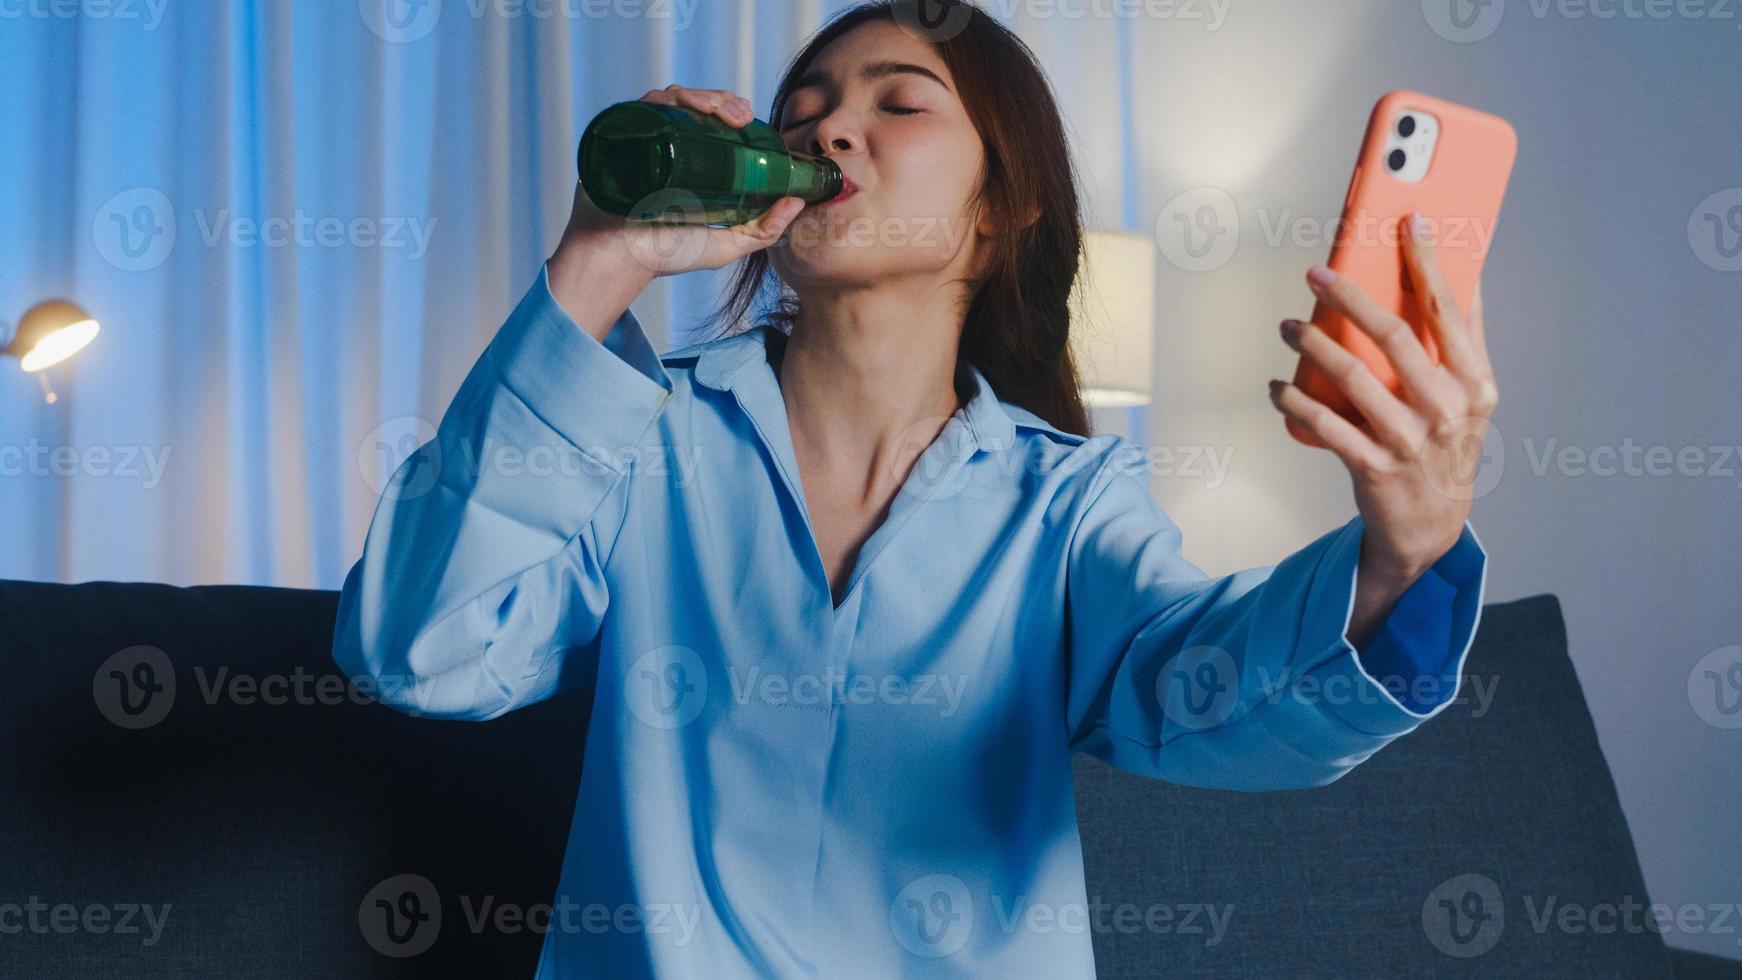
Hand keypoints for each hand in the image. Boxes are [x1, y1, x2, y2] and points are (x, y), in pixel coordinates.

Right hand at [560, 83, 805, 278]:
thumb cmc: (665, 253)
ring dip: (703, 96)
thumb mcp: (726, 244)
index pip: (716, 121)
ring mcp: (647, 139)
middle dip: (723, 100)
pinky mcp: (625, 136)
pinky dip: (669, 98)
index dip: (734, 110)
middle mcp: (670, 145)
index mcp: (693, 161)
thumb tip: (798, 203)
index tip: (751, 119)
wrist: (620, 257)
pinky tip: (687, 105)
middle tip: (741, 116)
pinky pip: (646, 104)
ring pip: (676, 98)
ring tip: (723, 114)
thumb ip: (763, 230)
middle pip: (698, 104)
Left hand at [1269, 212, 1499, 577]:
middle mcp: (1446, 408)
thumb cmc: (1446, 443)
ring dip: (1312, 343)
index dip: (1428, 261)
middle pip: (1392, 335)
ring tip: (1288, 326)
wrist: (1432, 522)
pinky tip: (1279, 387)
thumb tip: (1460, 271)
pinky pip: (1325, 425)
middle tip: (1316, 273)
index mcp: (1475, 381)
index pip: (1449, 309)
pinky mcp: (1374, 466)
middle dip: (1348, 296)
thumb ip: (1462, 339)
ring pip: (1352, 377)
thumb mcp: (1469, 395)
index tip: (1409, 220)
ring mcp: (1410, 439)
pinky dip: (1295, 402)